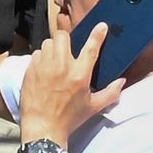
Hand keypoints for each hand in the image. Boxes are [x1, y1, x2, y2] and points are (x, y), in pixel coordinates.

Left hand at [20, 23, 121, 148]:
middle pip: (63, 36)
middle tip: (68, 49)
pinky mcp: (30, 70)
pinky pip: (36, 53)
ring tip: (56, 59)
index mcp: (80, 74)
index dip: (97, 35)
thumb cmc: (70, 118)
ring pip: (48, 43)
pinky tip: (44, 68)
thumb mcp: (94, 107)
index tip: (102, 26)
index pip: (91, 48)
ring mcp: (43, 66)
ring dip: (53, 48)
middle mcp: (61, 66)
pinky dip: (41, 57)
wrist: (43, 127)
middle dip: (67, 39)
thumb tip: (122, 81)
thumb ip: (110, 93)